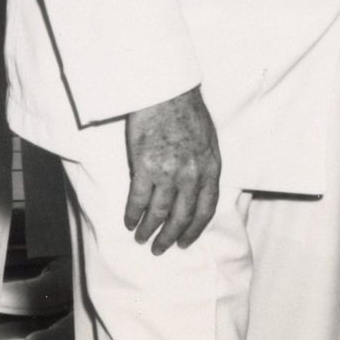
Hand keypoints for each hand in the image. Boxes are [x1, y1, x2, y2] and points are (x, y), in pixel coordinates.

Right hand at [122, 86, 221, 253]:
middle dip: (170, 237)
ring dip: (148, 229)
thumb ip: (204, 165)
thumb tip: (197, 186)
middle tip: (160, 248)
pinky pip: (138, 199)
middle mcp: (191, 176)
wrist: (166, 91)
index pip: (205, 210)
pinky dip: (132, 213)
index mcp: (210, 169)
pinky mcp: (145, 167)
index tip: (186, 242)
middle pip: (181, 217)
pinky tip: (129, 221)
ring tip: (141, 238)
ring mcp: (168, 173)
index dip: (195, 229)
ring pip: (158, 213)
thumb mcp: (208, 140)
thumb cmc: (187, 110)